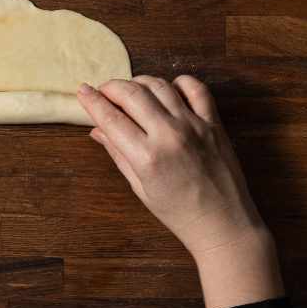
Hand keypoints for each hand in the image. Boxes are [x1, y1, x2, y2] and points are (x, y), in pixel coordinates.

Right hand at [77, 75, 283, 307]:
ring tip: (133, 91)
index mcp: (147, 157)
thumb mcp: (142, 189)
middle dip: (112, 87)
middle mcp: (169, 136)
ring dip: (140, 82)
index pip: (111, 118)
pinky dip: (179, 83)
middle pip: (132, 93)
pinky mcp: (214, 124)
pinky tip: (169, 90)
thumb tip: (98, 130)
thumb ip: (119, 154)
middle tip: (105, 91)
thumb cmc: (180, 214)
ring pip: (160, 85)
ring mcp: (194, 126)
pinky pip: (196, 89)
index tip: (82, 91)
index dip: (92, 101)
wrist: (224, 225)